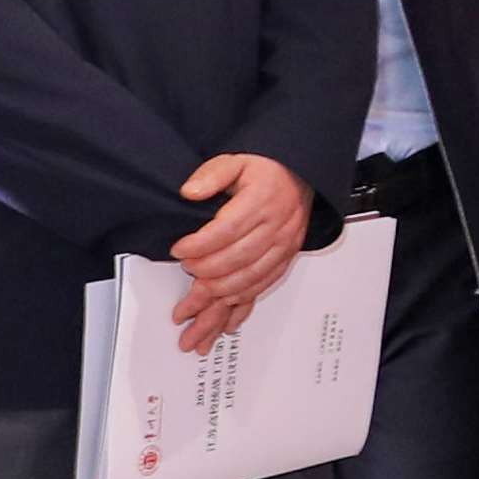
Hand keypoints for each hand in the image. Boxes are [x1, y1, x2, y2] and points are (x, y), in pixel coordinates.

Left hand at [170, 149, 310, 337]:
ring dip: (221, 298)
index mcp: (262, 200)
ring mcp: (283, 246)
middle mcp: (276, 226)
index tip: (179, 251)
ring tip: (195, 310)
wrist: (300, 176)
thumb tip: (190, 192)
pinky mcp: (285, 259)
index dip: (200, 245)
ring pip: (251, 279)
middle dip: (206, 275)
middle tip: (185, 280)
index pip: (227, 229)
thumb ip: (211, 174)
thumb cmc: (266, 171)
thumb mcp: (235, 160)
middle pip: (238, 260)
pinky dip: (243, 304)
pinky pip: (264, 286)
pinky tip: (226, 318)